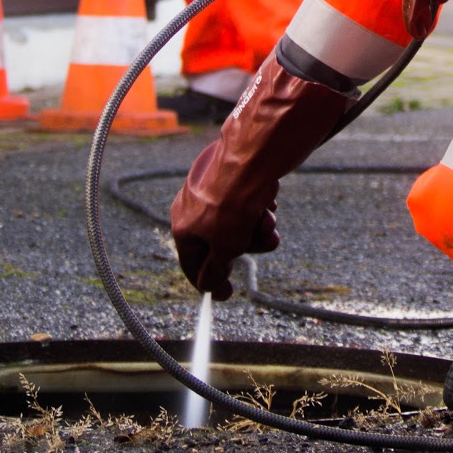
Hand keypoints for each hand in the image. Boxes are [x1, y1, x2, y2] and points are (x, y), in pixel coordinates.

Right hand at [171, 141, 282, 297]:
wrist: (253, 157)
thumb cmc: (234, 204)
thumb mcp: (226, 247)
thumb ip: (216, 269)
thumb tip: (208, 285)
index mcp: (183, 226)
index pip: (192, 264)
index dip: (210, 282)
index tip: (227, 295)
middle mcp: (193, 208)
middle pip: (220, 244)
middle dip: (247, 246)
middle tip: (266, 242)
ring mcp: (213, 192)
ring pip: (238, 225)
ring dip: (257, 228)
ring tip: (269, 219)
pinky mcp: (233, 180)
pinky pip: (246, 206)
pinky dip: (259, 208)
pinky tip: (268, 200)